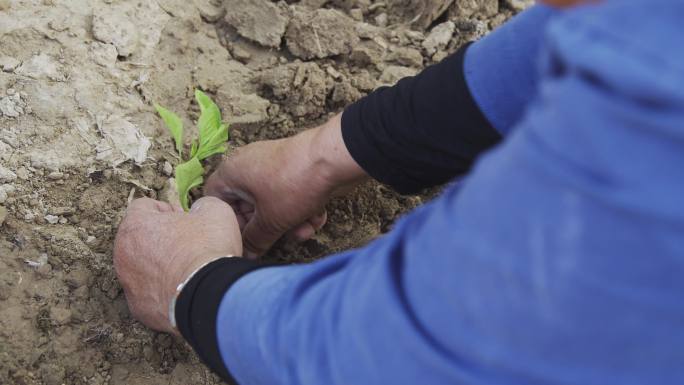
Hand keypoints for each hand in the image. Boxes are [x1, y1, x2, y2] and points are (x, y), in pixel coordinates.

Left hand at [113, 197, 241, 333]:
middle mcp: (123, 253)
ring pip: (141, 267)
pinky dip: (162, 289)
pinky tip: (184, 289)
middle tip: (187, 243)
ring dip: (159, 264)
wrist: (208, 295)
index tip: (184, 219)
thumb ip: (201, 204)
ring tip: (187, 268)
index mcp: (136, 225)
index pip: (144, 206)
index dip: (166, 209)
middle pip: (138, 237)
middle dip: (160, 238)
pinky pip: (148, 293)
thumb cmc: (207, 249)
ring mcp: (128, 283)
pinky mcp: (138, 308)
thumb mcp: (215, 211)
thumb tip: (198, 211)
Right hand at [205, 113, 367, 256]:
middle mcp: (248, 165)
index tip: (246, 240)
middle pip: (249, 207)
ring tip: (305, 229)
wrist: (335, 159)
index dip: (229, 225)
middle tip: (281, 239)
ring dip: (290, 222)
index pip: (216, 203)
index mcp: (231, 172)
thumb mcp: (271, 221)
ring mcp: (272, 166)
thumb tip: (246, 254)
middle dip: (270, 228)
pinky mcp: (294, 169)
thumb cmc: (293, 185)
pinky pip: (290, 195)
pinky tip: (317, 217)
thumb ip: (255, 240)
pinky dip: (302, 209)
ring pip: (273, 204)